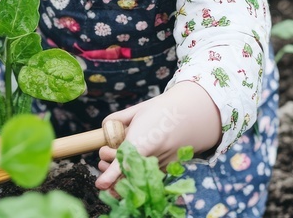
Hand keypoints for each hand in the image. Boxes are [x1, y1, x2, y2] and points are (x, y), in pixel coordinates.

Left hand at [96, 81, 221, 190]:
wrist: (192, 113)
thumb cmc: (161, 109)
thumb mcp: (136, 110)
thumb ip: (117, 120)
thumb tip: (104, 130)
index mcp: (143, 141)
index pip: (124, 163)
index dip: (110, 176)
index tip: (100, 184)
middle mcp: (154, 157)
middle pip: (127, 173)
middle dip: (110, 168)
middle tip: (104, 152)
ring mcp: (162, 165)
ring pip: (137, 177)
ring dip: (122, 171)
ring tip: (112, 158)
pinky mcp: (168, 169)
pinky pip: (148, 175)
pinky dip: (136, 172)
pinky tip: (130, 162)